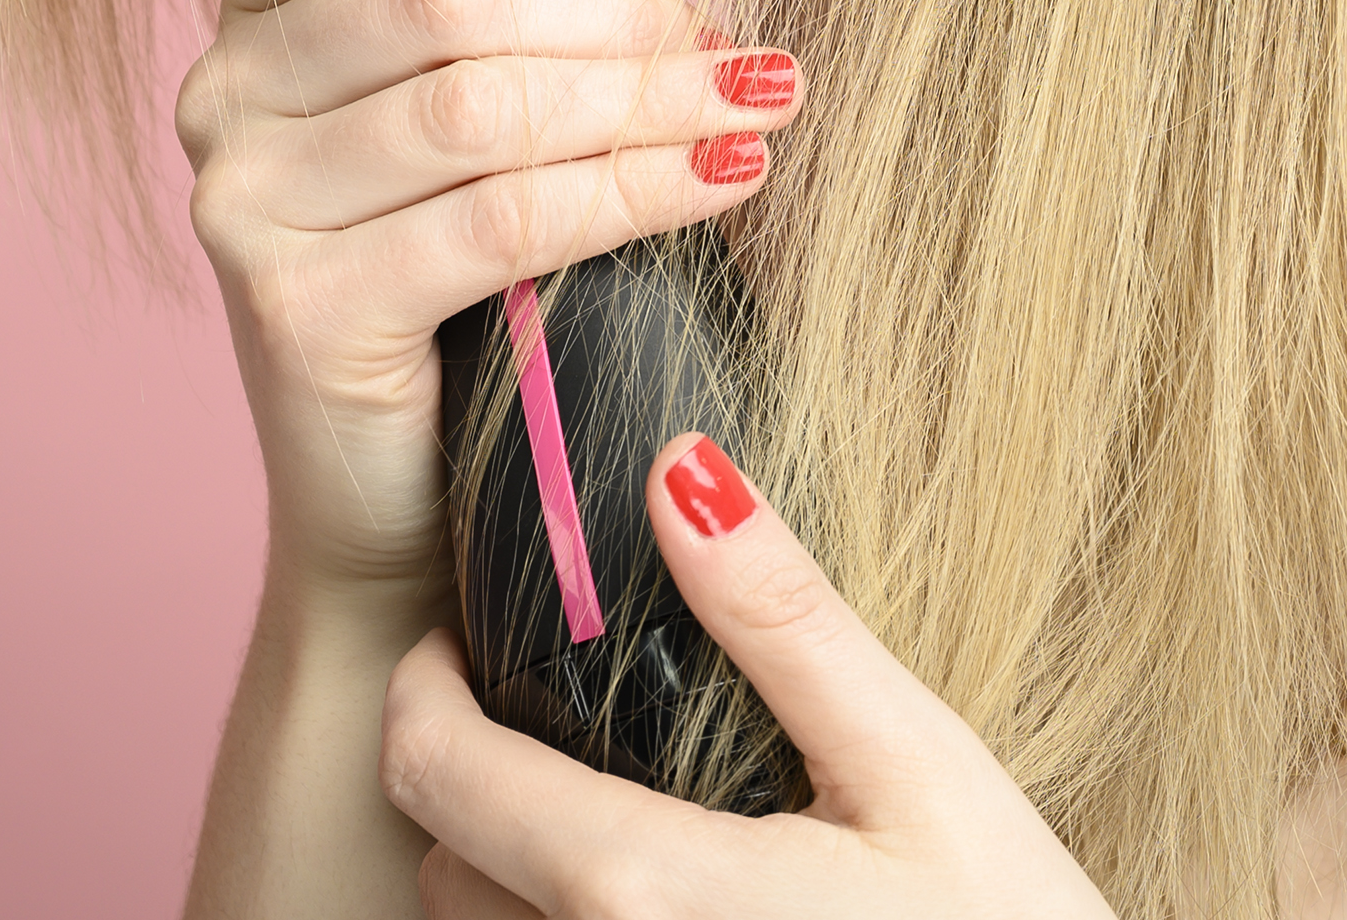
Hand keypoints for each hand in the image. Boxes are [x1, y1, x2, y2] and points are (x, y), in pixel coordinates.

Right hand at [179, 0, 781, 606]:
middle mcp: (226, 87)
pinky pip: (498, 219)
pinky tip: (722, 182)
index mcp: (265, 1)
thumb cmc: (478, 264)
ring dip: (647, 102)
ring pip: (479, 104)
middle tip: (738, 56)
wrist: (405, 499)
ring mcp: (245, 202)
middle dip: (619, 16)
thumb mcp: (542, 66)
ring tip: (757, 109)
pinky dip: (632, 193)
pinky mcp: (298, 311)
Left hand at [383, 434, 1117, 918]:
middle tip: (559, 718)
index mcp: (642, 890)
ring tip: (621, 814)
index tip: (468, 639)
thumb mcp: (922, 770)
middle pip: (444, 865)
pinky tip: (673, 909)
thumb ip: (788, 625)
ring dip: (518, 876)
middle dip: (478, 781)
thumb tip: (679, 471)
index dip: (424, 685)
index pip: (433, 771)